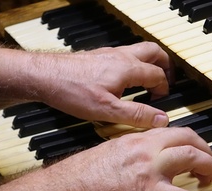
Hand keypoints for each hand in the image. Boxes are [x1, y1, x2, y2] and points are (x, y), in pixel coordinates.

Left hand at [35, 42, 173, 127]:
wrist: (44, 76)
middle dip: (165, 65)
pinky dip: (133, 62)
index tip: (162, 99)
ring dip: (150, 61)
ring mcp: (108, 53)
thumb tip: (161, 119)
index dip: (164, 88)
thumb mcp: (107, 110)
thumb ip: (136, 114)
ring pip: (138, 50)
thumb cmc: (72, 91)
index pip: (157, 75)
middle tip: (167, 79)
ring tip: (149, 77)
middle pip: (153, 52)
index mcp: (127, 69)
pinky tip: (124, 77)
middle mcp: (121, 56)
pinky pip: (123, 53)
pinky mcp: (98, 55)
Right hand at [58, 127, 211, 190]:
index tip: (196, 152)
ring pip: (193, 158)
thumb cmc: (85, 174)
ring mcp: (150, 168)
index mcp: (137, 140)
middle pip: (188, 139)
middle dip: (208, 151)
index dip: (190, 141)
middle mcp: (147, 149)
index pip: (172, 132)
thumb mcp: (111, 154)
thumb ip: (130, 154)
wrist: (72, 189)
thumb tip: (141, 162)